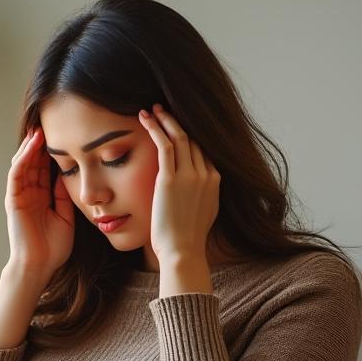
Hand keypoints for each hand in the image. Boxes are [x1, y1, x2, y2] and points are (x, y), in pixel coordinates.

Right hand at [4, 126, 75, 278]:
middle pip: (34, 162)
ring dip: (30, 147)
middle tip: (49, 123)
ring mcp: (20, 195)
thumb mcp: (66, 216)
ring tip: (39, 129)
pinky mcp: (13, 200)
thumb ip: (64, 195)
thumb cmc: (54, 247)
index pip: (46, 168)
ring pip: (23, 164)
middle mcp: (30, 193)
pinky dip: (22, 159)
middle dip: (40, 144)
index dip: (53, 152)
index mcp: (42, 197)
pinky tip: (30, 147)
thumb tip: (69, 173)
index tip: (64, 135)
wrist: (40, 266)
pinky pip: (16, 175)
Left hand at [138, 104, 219, 265]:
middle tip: (164, 109)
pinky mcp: (170, 179)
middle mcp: (206, 174)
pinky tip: (146, 119)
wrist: (183, 252)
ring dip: (166, 119)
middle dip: (178, 121)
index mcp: (215, 180)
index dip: (190, 134)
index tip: (177, 124)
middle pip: (193, 138)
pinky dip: (155, 129)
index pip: (203, 149)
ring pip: (180, 136)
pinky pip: (164, 145)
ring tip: (153, 109)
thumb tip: (194, 189)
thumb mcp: (203, 212)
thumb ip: (202, 194)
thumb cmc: (187, 238)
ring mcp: (190, 175)